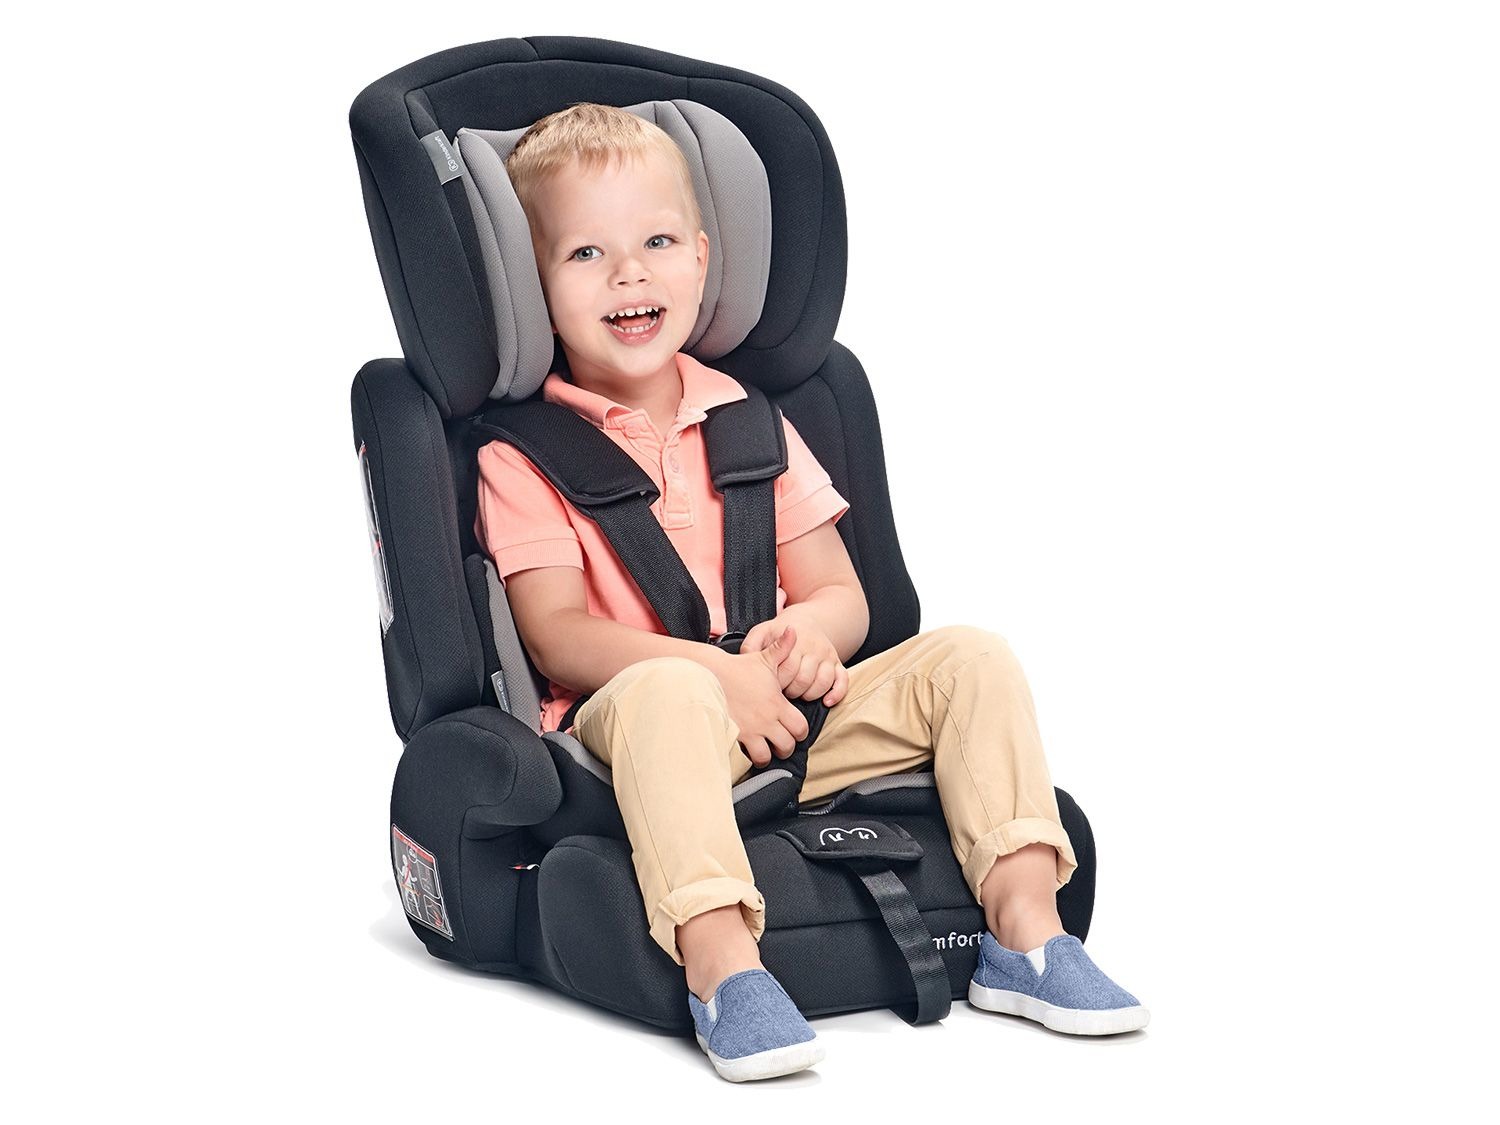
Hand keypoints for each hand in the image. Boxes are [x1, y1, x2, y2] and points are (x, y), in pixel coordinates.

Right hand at [711, 629, 811, 766]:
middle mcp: (766, 721)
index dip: (799, 732)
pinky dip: (747, 758)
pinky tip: (745, 750)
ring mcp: (750, 731)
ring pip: (766, 756)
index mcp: (777, 704)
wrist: (709, 675)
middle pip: (787, 746)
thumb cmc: (738, 669)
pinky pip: (745, 757)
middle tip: (778, 743)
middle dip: (784, 747)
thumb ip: (782, 648)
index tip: (792, 729)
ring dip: (766, 755)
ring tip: (762, 749)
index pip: (801, 729)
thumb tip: (793, 631)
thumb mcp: (763, 658)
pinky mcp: (734, 737)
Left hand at [741, 615, 849, 707]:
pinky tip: (826, 702)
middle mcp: (813, 648)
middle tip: (782, 692)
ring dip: (808, 694)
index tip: (770, 686)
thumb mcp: (762, 632)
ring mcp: (827, 656)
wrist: (806, 620)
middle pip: (803, 679)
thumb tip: (745, 660)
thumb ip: (751, 646)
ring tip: (797, 694)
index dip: (777, 682)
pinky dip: (836, 693)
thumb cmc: (780, 631)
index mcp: (793, 641)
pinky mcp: (838, 663)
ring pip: (822, 682)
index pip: (786, 668)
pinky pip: (842, 681)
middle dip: (790, 691)